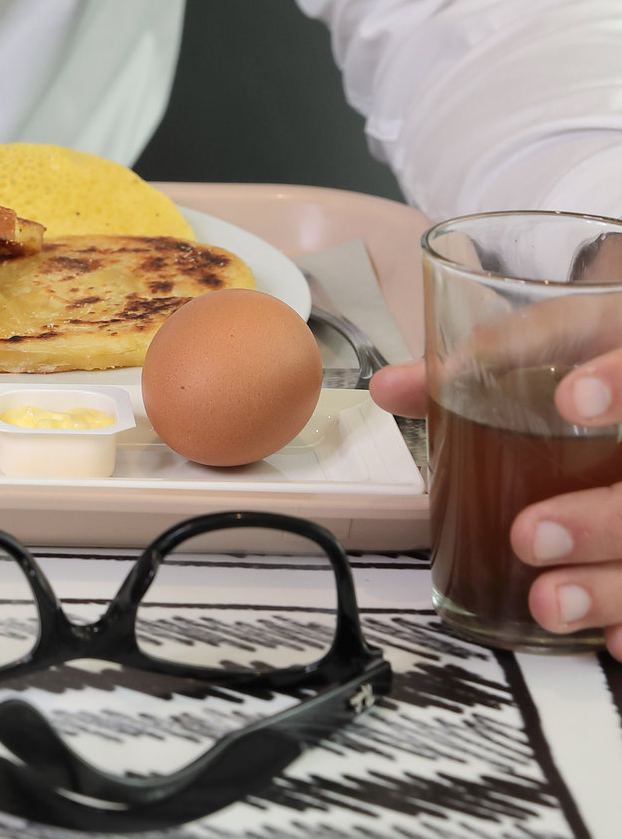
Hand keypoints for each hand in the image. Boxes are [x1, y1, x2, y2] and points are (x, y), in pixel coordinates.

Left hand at [372, 354, 621, 652]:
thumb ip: (487, 362)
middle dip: (598, 519)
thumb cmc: (604, 368)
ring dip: (606, 585)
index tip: (572, 400)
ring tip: (548, 603)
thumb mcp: (562, 348)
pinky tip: (613, 641)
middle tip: (529, 535)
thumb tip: (390, 387)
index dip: (617, 381)